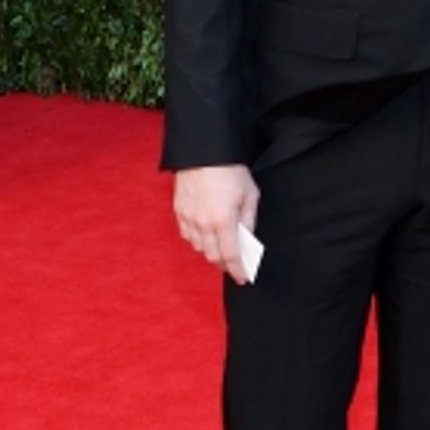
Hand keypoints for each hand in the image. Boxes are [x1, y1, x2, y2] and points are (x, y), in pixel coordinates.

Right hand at [173, 164, 259, 284]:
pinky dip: (198, 240)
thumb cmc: (231, 170)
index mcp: (224, 221)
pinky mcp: (179, 211)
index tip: (244, 278)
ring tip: (222, 247)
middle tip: (235, 263)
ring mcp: (189, 218)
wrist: (204, 151)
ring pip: (199, 248)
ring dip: (211, 252)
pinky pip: (188, 235)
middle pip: (213, 256)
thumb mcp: (250, 195)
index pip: (232, 256)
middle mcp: (204, 224)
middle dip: (225, 264)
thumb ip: (249, 221)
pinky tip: (206, 235)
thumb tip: (248, 241)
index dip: (239, 270)